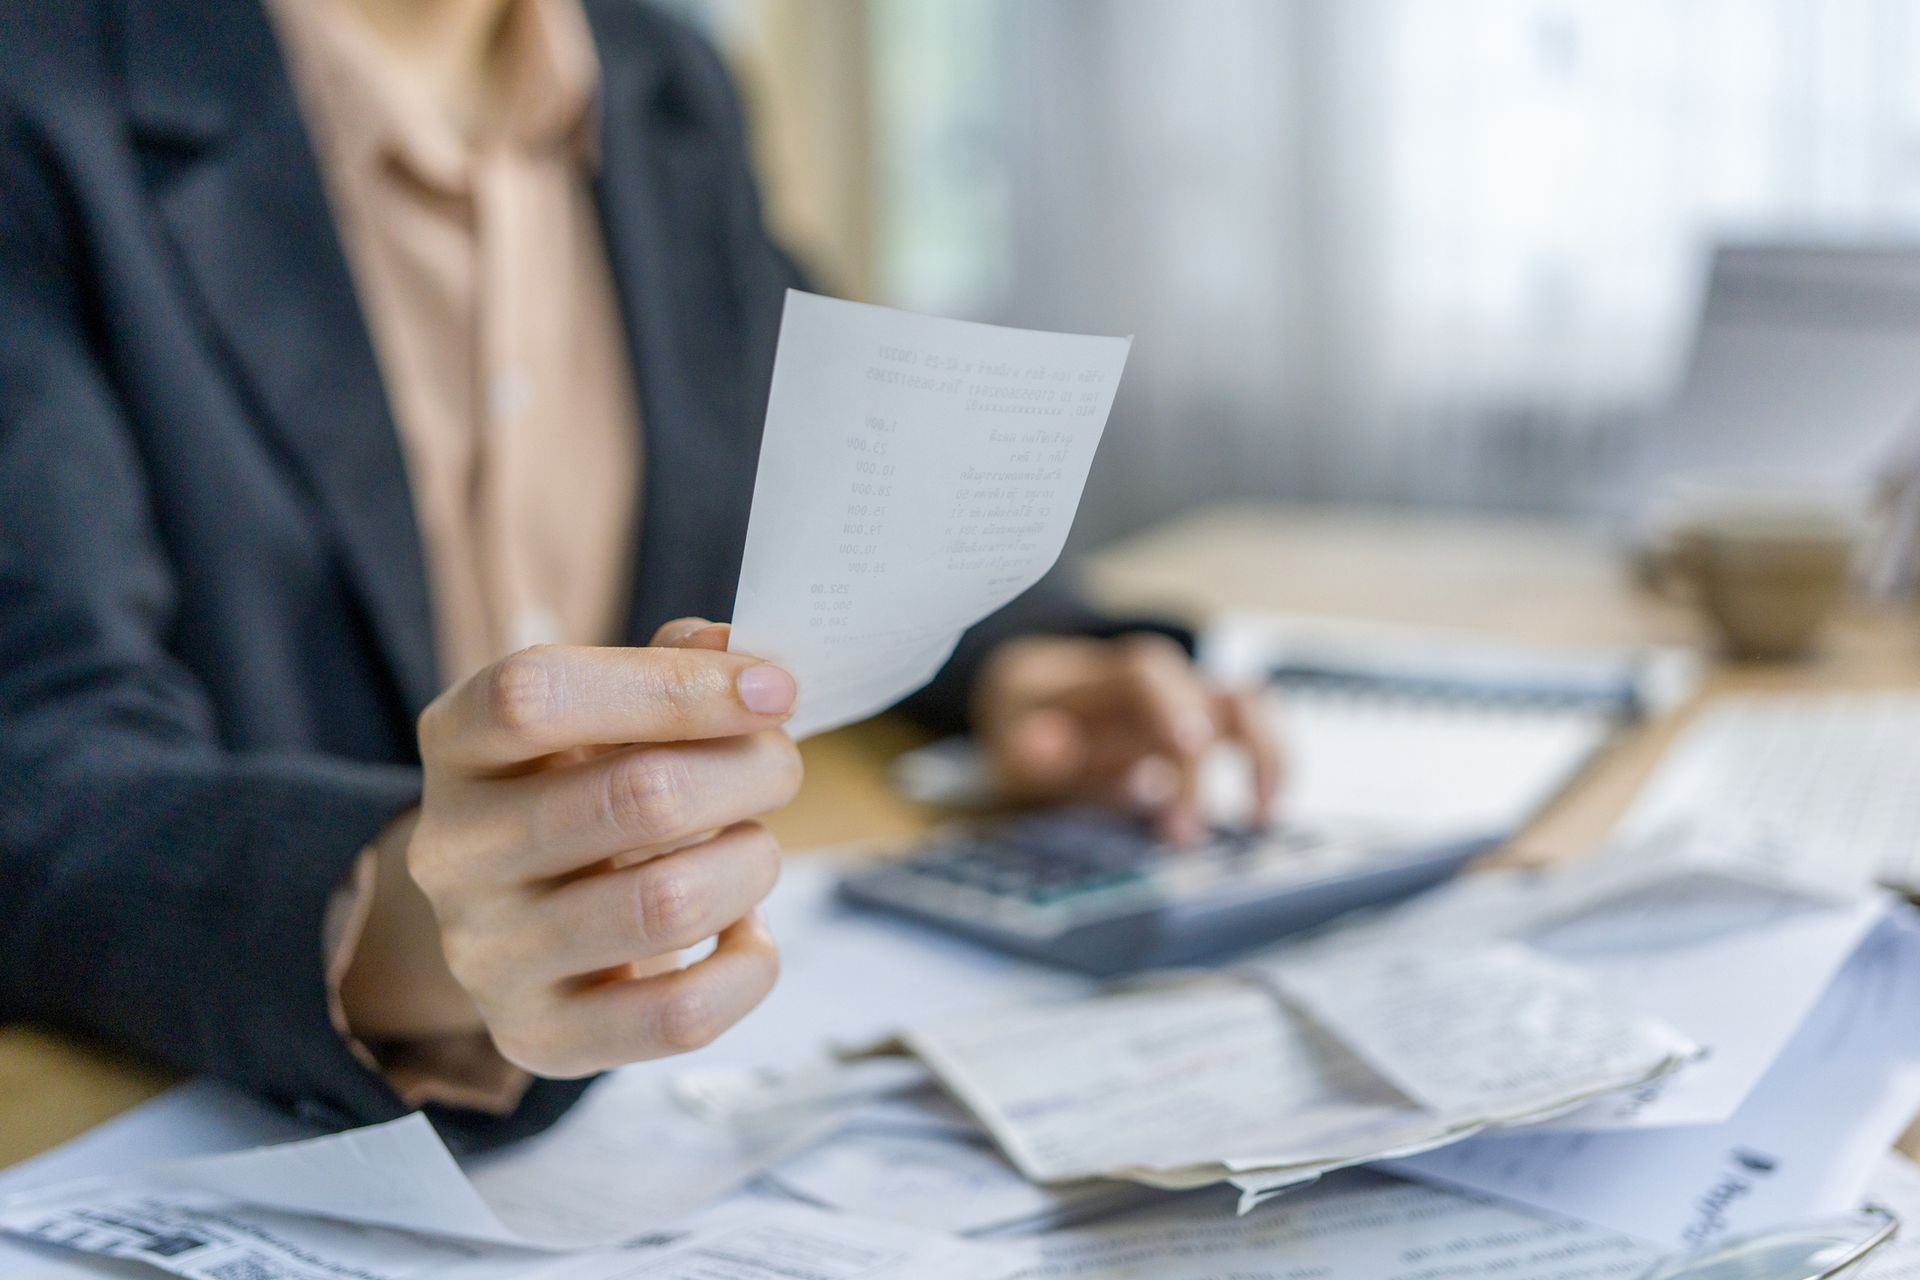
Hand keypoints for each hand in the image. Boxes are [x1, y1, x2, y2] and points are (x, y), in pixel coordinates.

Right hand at [345, 620, 801, 1077]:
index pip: (535, 694)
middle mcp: (453, 852)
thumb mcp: (600, 713)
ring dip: (752, 862)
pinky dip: (749, 964)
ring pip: (669, 904)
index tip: (772, 689)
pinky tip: (744, 930)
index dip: (673, 685)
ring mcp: (488, 956)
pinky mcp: (539, 1038)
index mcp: (456, 743)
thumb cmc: (582, 791)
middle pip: (635, 797)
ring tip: (752, 847)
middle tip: (779, 766)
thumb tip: (736, 655)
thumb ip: (665, 667)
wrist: (518, 923)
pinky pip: (681, 1015)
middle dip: (749, 770)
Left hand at [972, 633, 1282, 844]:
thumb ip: (1026, 746)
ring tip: (1260, 818)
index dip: (1172, 705)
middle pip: (1201, 698)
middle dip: (1200, 770)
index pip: (1144, 674)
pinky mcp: (1209, 724)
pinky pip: (1254, 729)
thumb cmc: (1030, 721)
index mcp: (1098, 674)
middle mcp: (1155, 681)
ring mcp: (1187, 699)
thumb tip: (1049, 751)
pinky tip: (1264, 812)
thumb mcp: (1008, 737)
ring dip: (1264, 757)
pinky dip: (1271, 764)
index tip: (1192, 745)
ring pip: (1247, 704)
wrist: (1037, 701)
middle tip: (1183, 834)